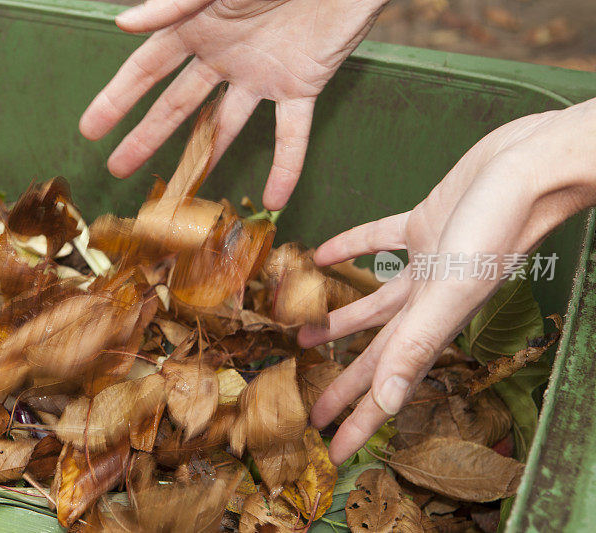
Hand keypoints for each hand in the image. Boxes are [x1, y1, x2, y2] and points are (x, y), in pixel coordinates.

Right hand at [79, 0, 386, 209]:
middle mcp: (223, 55)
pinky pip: (293, 134)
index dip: (117, 99)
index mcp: (197, 26)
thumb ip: (174, 3)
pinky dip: (288, 166)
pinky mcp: (301, 86)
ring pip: (225, 126)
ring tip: (180, 192)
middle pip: (177, 105)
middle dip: (146, 137)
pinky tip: (276, 197)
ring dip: (203, 159)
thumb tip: (123, 24)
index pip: (147, 70)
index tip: (90, 129)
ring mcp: (260, 75)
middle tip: (118, 169)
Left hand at [298, 98, 595, 464]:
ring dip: (339, 320)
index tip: (333, 449)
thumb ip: (418, 344)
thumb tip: (386, 401)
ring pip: (374, 302)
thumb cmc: (496, 229)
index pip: (390, 385)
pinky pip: (377, 242)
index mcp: (435, 325)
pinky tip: (322, 254)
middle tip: (313, 410)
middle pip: (377, 353)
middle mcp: (429, 300)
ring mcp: (427, 263)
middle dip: (346, 384)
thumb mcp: (450, 291)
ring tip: (302, 337)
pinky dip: (350, 249)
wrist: (528, 167)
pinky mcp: (423, 224)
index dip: (361, 421)